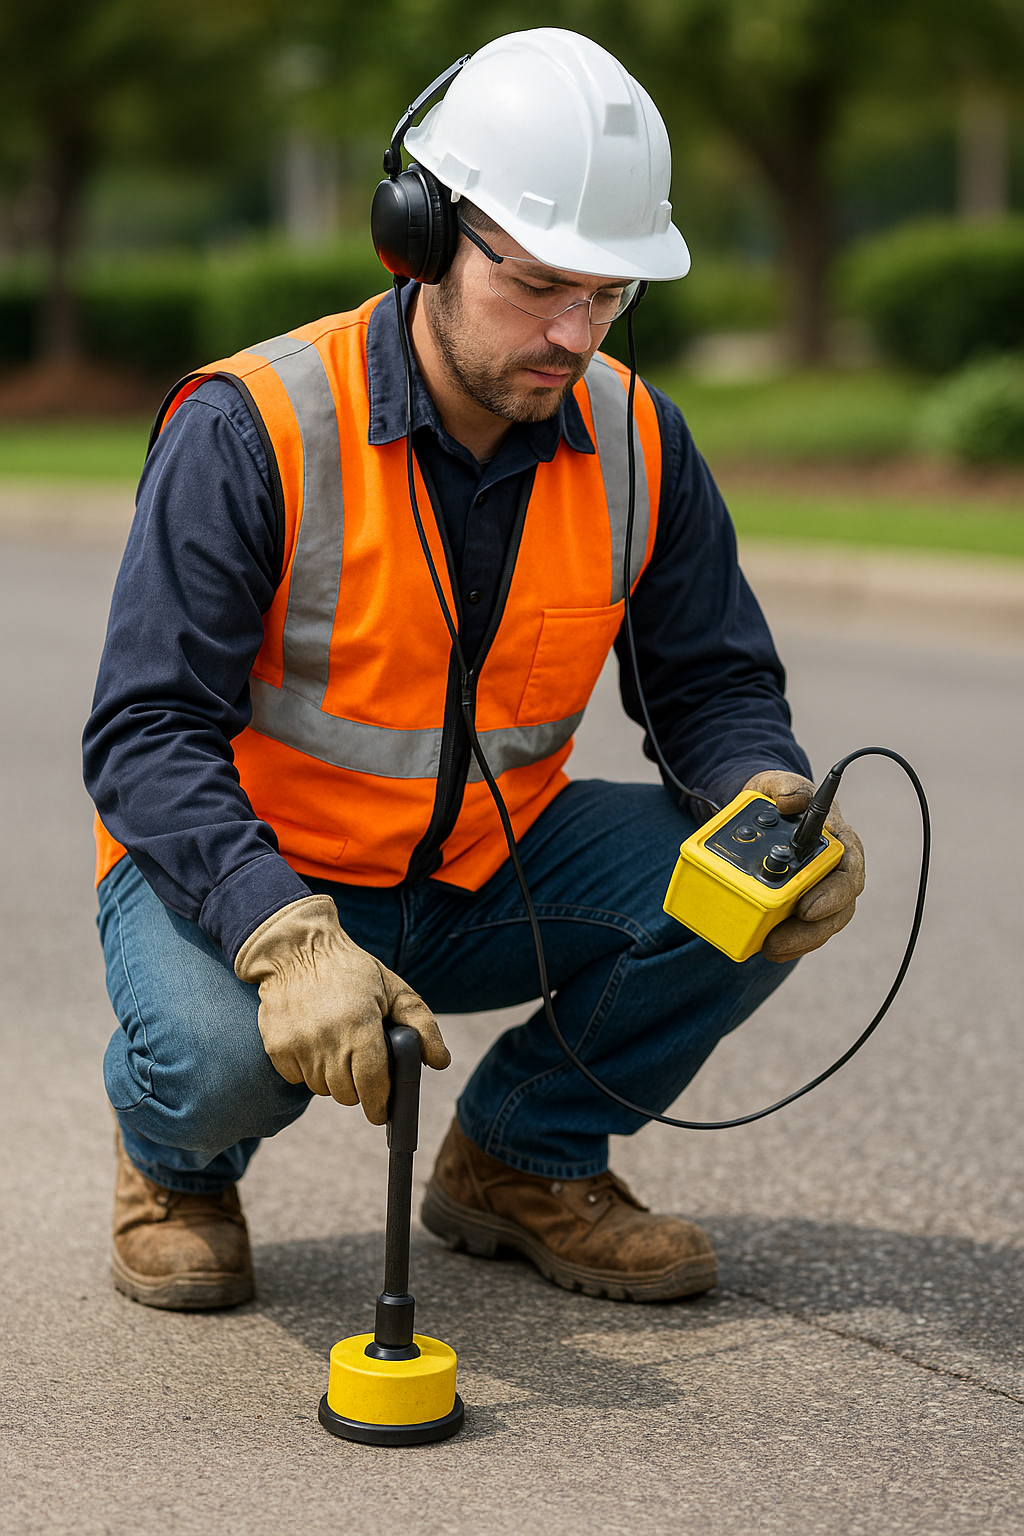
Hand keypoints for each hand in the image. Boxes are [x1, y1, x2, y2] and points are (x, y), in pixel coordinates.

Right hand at [234, 895, 448, 1123]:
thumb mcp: (394, 989)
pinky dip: (307, 1070)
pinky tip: (314, 1044)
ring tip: (338, 1051)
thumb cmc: (352, 970)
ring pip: (322, 1088)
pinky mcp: (276, 1047)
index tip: (382, 1111)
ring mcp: (298, 1045)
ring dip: (332, 1079)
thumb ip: (422, 1025)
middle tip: (361, 1068)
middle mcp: (327, 1039)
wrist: (298, 949)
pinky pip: (296, 1078)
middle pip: (346, 1094)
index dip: (380, 1104)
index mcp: (360, 1026)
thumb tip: (441, 1061)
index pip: (373, 1086)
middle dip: (358, 1089)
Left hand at [742, 770, 865, 963]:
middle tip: (779, 940)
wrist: (762, 811)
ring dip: (800, 941)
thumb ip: (785, 785)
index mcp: (837, 840)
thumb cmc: (778, 798)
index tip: (806, 909)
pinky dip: (790, 943)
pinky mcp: (803, 903)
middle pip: (839, 906)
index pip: (848, 871)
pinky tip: (769, 950)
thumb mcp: (775, 783)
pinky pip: (804, 928)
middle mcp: (835, 869)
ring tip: (770, 949)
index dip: (833, 895)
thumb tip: (790, 801)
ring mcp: (821, 889)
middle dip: (812, 929)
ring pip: (824, 924)